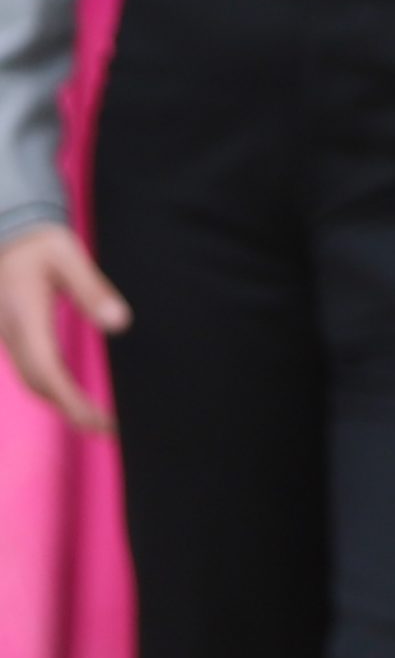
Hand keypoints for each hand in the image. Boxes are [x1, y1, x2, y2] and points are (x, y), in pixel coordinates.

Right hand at [0, 223, 129, 432]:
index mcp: (25, 318)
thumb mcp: (69, 257)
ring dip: (59, 399)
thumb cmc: (40, 242)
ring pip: (30, 378)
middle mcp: (12, 333)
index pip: (46, 371)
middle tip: (107, 425)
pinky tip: (71, 390)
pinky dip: (50, 384)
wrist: (8, 231)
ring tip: (95, 416)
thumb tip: (120, 323)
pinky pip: (29, 367)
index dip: (70, 401)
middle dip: (68, 408)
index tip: (97, 420)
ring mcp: (8, 335)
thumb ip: (92, 289)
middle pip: (37, 383)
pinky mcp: (13, 333)